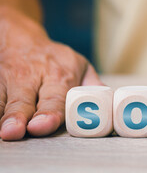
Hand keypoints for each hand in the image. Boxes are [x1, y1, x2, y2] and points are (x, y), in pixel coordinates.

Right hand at [0, 7, 102, 140]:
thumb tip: (110, 105)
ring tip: (6, 131)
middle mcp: (31, 77)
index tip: (43, 125)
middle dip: (20, 116)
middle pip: (24, 100)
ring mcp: (8, 80)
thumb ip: (94, 88)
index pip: (55, 98)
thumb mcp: (80, 67)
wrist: (21, 40)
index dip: (49, 113)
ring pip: (3, 101)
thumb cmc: (56, 61)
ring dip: (4, 116)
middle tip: (17, 130)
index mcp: (59, 75)